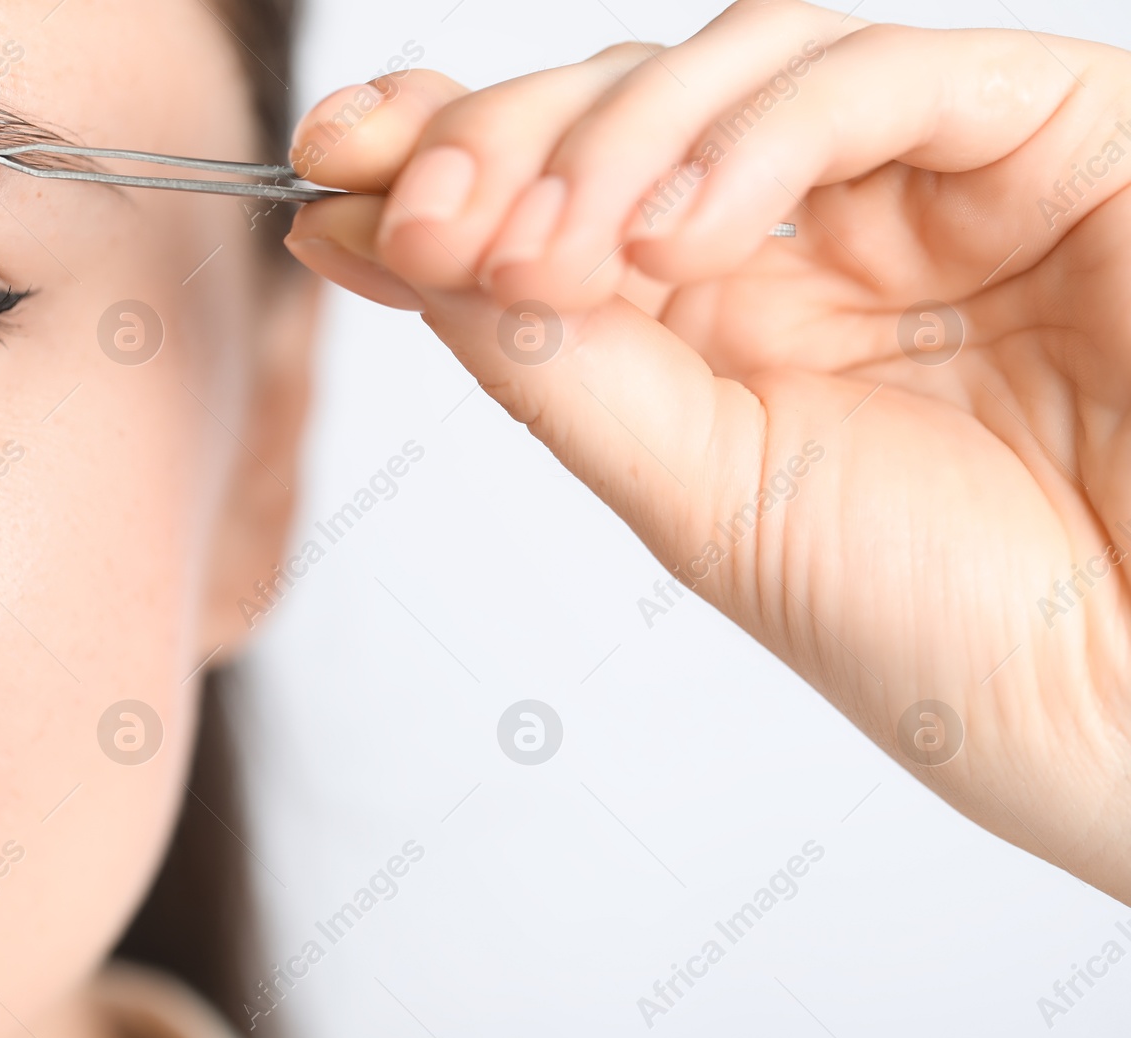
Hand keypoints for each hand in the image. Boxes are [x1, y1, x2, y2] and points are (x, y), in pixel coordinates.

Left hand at [287, 0, 1130, 902]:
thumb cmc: (950, 635)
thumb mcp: (701, 498)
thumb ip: (560, 365)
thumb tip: (399, 254)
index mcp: (726, 329)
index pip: (560, 200)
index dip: (442, 167)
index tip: (328, 181)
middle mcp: (813, 240)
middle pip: (620, 112)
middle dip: (495, 144)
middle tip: (409, 210)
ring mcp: (922, 183)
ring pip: (727, 67)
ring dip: (602, 145)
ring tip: (536, 249)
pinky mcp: (1045, 137)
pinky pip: (872, 81)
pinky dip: (754, 138)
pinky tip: (675, 234)